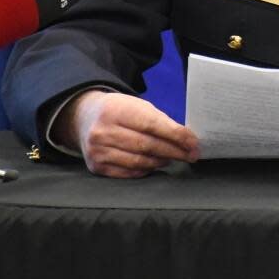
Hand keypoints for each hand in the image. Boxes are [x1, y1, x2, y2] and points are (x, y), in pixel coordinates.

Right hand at [54, 90, 199, 177]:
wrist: (84, 117)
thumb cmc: (119, 111)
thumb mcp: (137, 106)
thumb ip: (160, 121)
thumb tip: (187, 139)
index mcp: (115, 110)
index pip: (152, 125)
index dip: (176, 135)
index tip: (193, 143)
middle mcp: (103, 131)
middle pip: (147, 145)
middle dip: (174, 151)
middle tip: (191, 155)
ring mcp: (97, 151)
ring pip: (138, 161)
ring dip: (161, 161)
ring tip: (173, 158)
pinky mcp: (96, 166)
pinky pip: (128, 173)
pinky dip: (145, 170)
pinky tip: (155, 165)